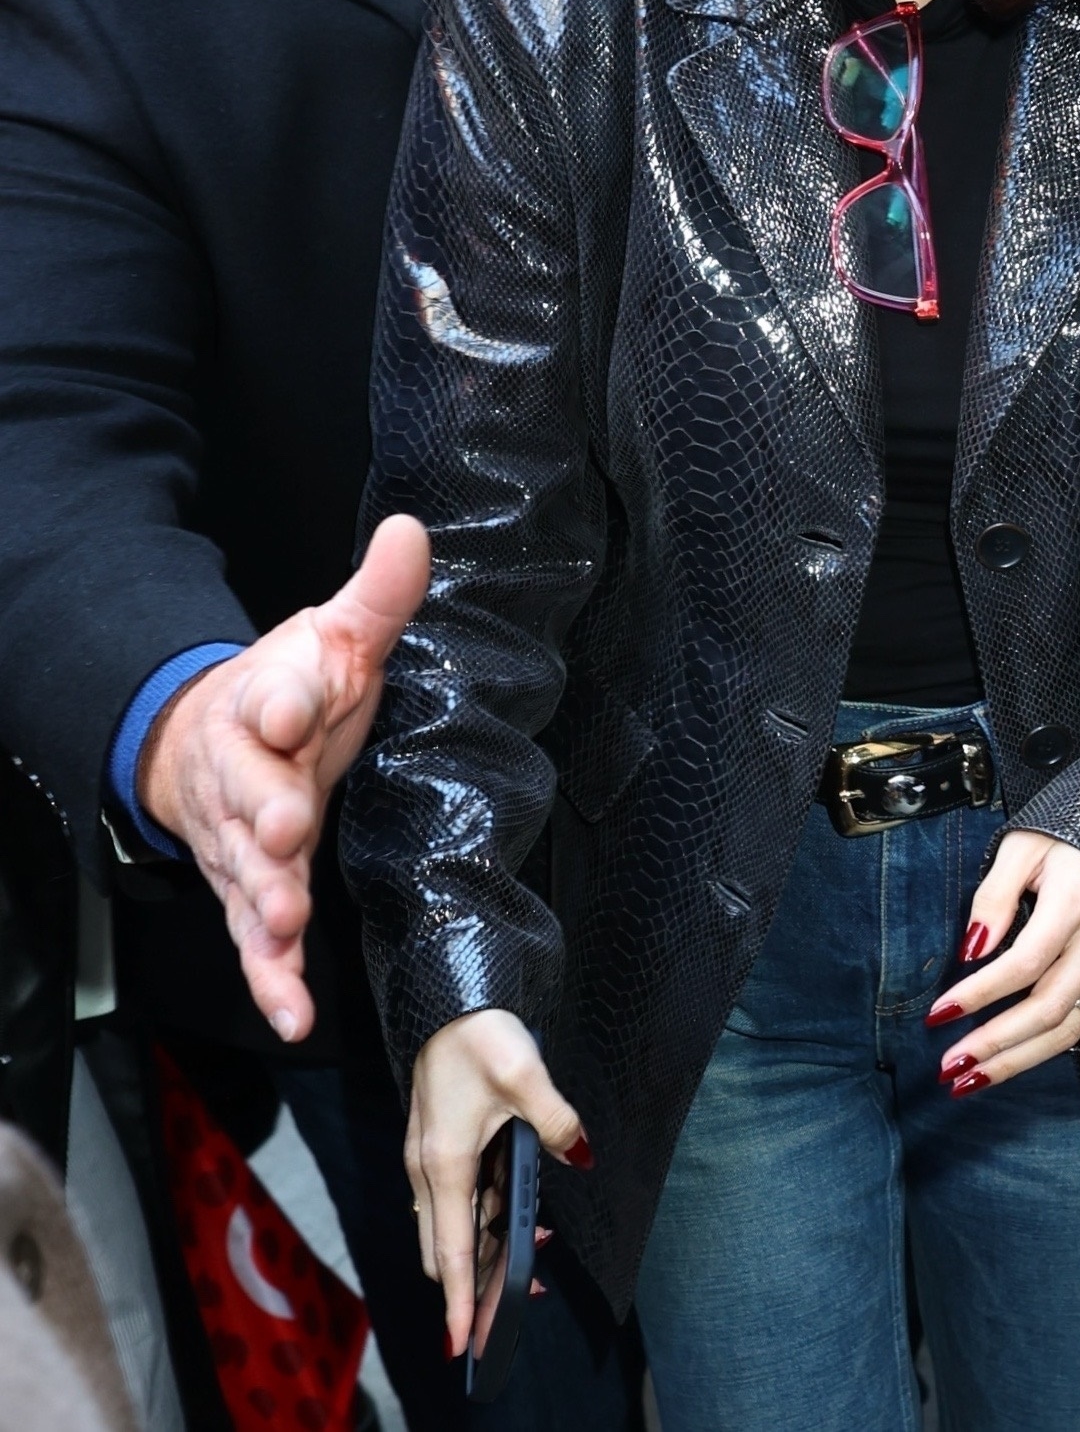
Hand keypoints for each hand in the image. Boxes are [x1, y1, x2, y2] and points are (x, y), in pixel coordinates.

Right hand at [138, 514, 428, 1041]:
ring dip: (265, 899)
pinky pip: (257, 939)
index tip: (295, 705)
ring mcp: (242, 841)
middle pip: (250, 793)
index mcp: (268, 702)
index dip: (285, 701)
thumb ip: (377, 595)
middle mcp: (247, 776)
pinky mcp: (250, 891)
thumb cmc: (288, 689)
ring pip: (247, 872)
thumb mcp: (335, 635)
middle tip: (283, 827)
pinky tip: (290, 1009)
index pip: (273, 697)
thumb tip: (410, 530)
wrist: (207, 738)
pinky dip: (271, 977)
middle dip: (265, 812)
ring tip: (285, 924)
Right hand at [408, 1010, 586, 1358]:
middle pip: (446, 1248)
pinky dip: (479, 1218)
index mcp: (445, 1163)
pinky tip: (515, 1210)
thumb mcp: (526, 1075)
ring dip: (481, 1249)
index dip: (459, 1300)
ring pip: (450, 1224)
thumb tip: (580, 1155)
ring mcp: (427, 1156)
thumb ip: (555, 1121)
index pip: (453, 1250)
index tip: (463, 1342)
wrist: (447, 993)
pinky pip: (453, 1198)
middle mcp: (428, 1169)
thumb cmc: (480, 1034)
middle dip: (474, 1284)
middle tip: (517, 1302)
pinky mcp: (436, 1142)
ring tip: (533, 1256)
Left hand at [923, 831, 1079, 1090]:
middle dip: (996, 1043)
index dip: (981, 993)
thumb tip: (971, 951)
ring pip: (1070, 1027)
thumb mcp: (1021, 845)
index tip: (938, 1013)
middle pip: (1050, 1006)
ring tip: (969, 1080)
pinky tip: (1008, 1059)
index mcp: (1079, 896)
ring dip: (1017, 1060)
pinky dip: (1042, 1047)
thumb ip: (993, 894)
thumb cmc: (1062, 835)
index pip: (1026, 962)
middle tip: (948, 1067)